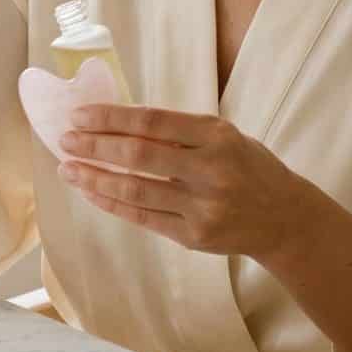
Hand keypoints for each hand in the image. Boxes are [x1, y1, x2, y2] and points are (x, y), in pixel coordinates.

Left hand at [56, 105, 324, 261]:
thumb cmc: (247, 167)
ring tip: (68, 169)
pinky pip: (142, 218)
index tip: (80, 114)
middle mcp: (211, 170)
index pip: (151, 121)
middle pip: (138, 155)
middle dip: (94, 146)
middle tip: (65, 140)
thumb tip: (115, 120)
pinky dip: (112, 204)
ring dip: (94, 178)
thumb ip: (179, 131)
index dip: (110, 117)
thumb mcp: (224, 136)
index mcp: (217, 135)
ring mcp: (202, 207)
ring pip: (134, 190)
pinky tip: (91, 193)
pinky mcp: (194, 236)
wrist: (285, 218)